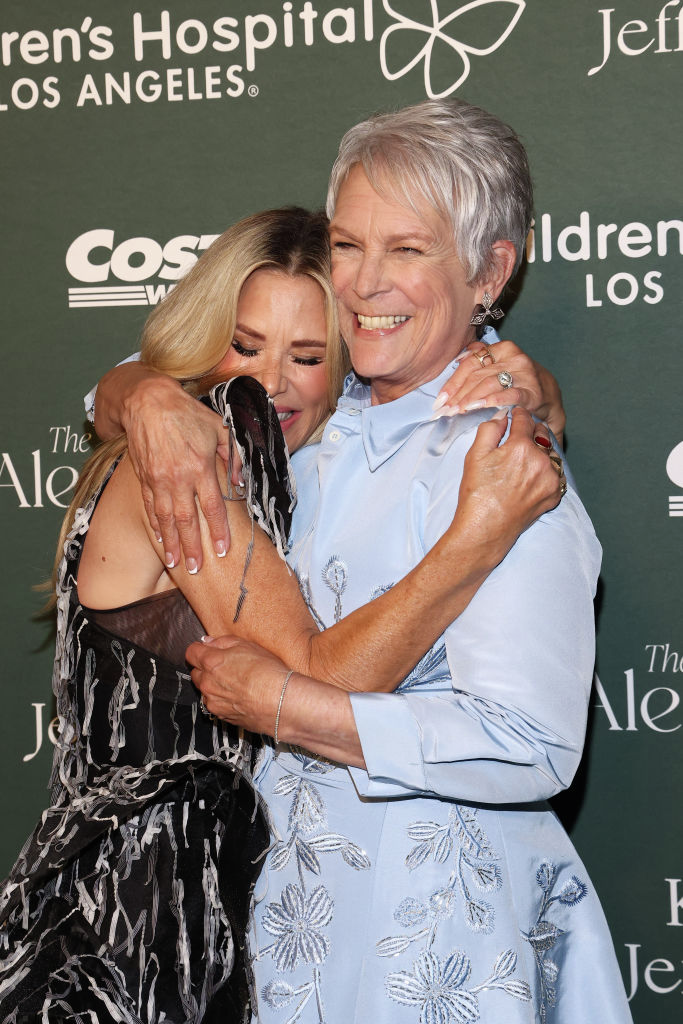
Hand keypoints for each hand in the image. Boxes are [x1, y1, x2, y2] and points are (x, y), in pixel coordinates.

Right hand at [122, 374, 233, 571]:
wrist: (147, 402)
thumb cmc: (187, 414)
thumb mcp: (219, 428)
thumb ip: (234, 457)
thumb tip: (241, 484)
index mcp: (200, 467)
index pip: (212, 507)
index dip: (218, 531)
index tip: (222, 550)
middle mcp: (178, 478)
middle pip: (187, 520)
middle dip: (192, 548)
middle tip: (197, 569)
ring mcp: (158, 480)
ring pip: (165, 519)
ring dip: (171, 543)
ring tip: (175, 563)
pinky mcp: (143, 478)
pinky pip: (149, 507)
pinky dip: (155, 525)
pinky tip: (160, 539)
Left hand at [187, 635, 288, 734]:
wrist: (281, 702)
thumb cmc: (268, 673)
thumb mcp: (247, 645)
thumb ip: (223, 642)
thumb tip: (209, 642)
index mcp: (211, 662)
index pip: (191, 652)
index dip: (199, 650)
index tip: (207, 650)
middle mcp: (207, 683)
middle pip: (196, 673)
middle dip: (206, 668)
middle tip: (226, 666)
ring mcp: (213, 702)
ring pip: (205, 691)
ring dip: (214, 686)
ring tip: (236, 683)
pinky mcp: (222, 716)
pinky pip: (215, 705)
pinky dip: (223, 700)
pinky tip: (240, 696)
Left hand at [433, 339, 565, 444]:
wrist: (548, 396)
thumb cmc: (518, 381)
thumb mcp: (499, 365)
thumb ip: (479, 359)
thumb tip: (457, 358)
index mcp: (502, 349)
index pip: (471, 363)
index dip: (453, 382)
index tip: (441, 399)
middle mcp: (514, 358)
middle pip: (477, 376)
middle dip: (458, 395)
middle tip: (445, 410)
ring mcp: (524, 374)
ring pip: (490, 385)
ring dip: (471, 399)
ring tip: (458, 411)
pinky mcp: (533, 392)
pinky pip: (511, 395)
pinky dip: (495, 400)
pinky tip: (482, 407)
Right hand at [452, 407, 565, 565]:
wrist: (486, 529)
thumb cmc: (477, 493)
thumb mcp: (475, 456)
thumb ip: (490, 429)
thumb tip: (502, 416)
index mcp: (521, 447)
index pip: (525, 419)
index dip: (518, 414)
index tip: (515, 415)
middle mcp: (541, 461)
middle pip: (542, 433)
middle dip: (531, 431)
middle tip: (518, 438)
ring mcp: (552, 479)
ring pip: (551, 452)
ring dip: (540, 450)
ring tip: (524, 460)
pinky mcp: (555, 494)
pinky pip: (556, 472)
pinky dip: (546, 470)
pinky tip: (530, 476)